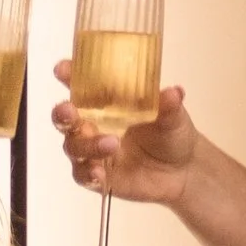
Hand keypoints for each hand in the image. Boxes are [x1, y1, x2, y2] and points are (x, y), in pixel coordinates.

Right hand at [52, 62, 196, 207]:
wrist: (183, 171)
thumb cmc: (171, 134)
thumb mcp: (174, 117)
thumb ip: (169, 106)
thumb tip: (174, 93)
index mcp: (106, 101)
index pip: (81, 84)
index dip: (68, 75)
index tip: (62, 70)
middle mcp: (93, 123)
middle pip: (65, 117)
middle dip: (63, 112)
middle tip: (69, 111)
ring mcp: (93, 151)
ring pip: (73, 147)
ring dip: (87, 145)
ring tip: (112, 144)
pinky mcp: (97, 176)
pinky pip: (83, 175)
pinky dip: (88, 173)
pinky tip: (99, 173)